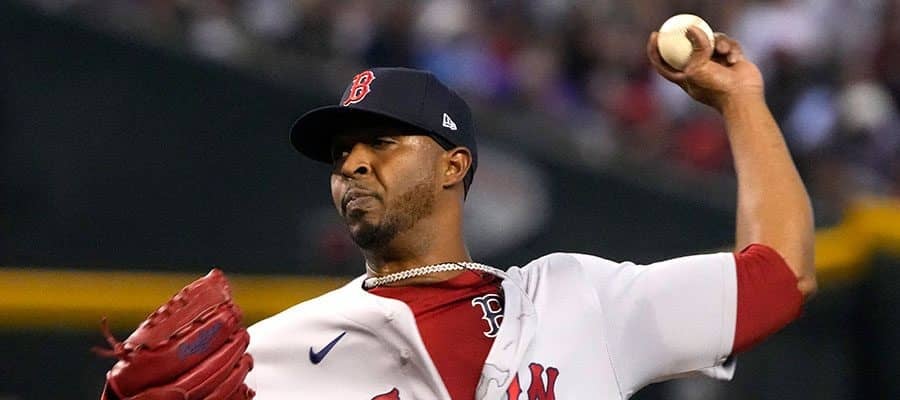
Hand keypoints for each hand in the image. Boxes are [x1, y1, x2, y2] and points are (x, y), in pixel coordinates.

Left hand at [647, 26, 763, 110]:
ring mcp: (715, 65)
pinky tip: (734, 60)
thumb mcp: (699, 67)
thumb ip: (696, 46)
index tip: (654, 35)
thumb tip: (691, 28)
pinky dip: (731, 49)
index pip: (663, 64)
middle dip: (693, 37)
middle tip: (689, 25)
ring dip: (719, 42)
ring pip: (711, 42)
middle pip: (689, 48)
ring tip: (723, 50)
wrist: (743, 97)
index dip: (655, 50)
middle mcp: (697, 71)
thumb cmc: (717, 87)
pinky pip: (728, 45)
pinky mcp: (730, 60)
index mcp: (683, 77)